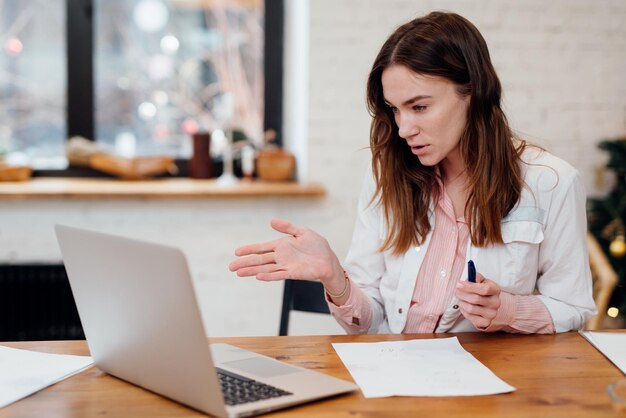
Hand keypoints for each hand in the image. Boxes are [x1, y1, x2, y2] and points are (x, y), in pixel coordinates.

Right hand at [228, 218, 344, 287]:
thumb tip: (271, 221)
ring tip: (239, 273)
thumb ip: (287, 227)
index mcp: (281, 246)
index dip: (249, 250)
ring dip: (252, 271)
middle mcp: (280, 257)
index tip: (237, 252)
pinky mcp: (293, 273)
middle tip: (231, 266)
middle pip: (259, 260)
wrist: (328, 259)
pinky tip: (258, 276)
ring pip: (265, 269)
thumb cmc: (316, 246)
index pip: (261, 248)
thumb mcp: (302, 231)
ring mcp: (285, 266)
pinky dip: (268, 276)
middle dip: (245, 263)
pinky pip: (278, 275)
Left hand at [454, 273, 500, 329]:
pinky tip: (464, 306)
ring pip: (470, 308)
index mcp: (496, 290)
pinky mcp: (485, 322)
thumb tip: (467, 281)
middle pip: (475, 299)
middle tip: (456, 290)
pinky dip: (463, 310)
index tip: (458, 284)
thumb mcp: (480, 280)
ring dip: (461, 302)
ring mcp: (492, 314)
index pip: (484, 289)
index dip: (469, 287)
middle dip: (462, 294)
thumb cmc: (481, 290)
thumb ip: (474, 277)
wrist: (487, 304)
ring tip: (460, 298)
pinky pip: (469, 316)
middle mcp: (496, 303)